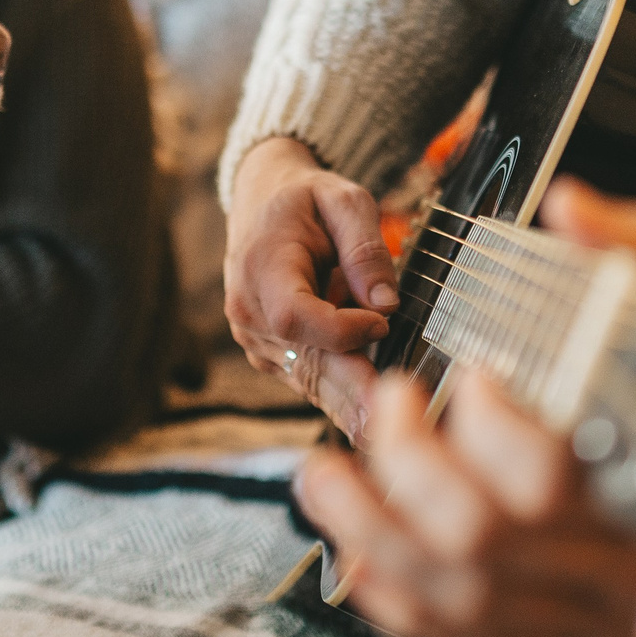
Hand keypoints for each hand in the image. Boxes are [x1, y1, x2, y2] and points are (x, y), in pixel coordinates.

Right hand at [224, 136, 398, 439]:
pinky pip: (306, 377)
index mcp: (261, 266)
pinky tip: (365, 424)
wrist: (262, 202)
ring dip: (345, 403)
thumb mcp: (343, 201)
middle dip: (350, 389)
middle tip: (387, 422)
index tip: (382, 323)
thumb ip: (366, 249)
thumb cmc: (306, 200)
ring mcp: (254, 338)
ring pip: (307, 376)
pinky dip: (336, 397)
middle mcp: (248, 310)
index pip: (295, 316)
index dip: (339, 329)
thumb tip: (387, 305)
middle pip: (304, 358)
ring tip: (380, 436)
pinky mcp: (270, 353)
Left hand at [293, 177, 635, 636]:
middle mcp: (632, 571)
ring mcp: (597, 621)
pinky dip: (396, 599)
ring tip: (323, 476)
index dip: (489, 422)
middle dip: (405, 466)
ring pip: (459, 599)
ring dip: (369, 532)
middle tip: (389, 402)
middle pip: (484, 538)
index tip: (473, 368)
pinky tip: (359, 552)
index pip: (552, 475)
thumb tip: (571, 208)